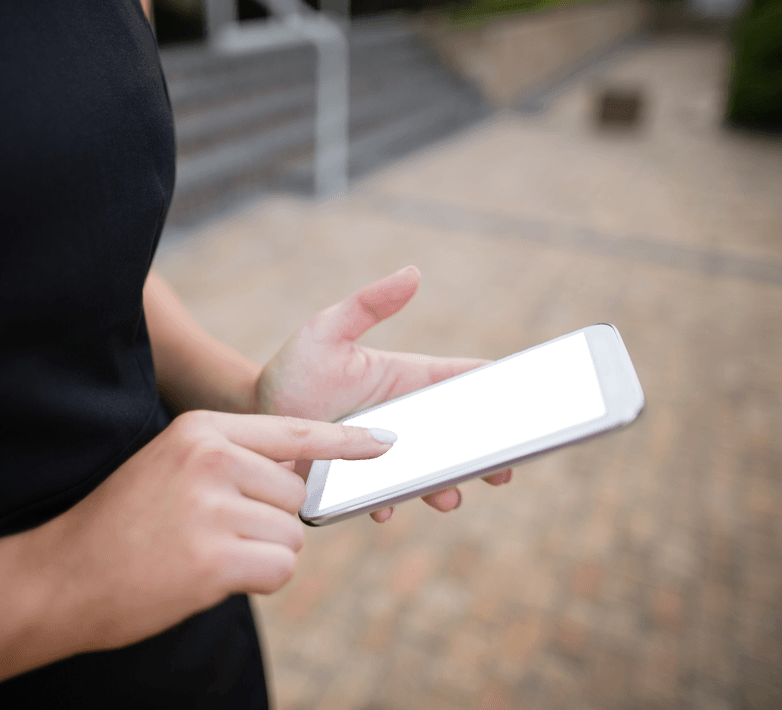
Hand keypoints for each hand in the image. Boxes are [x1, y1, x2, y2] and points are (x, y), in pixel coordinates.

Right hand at [37, 411, 394, 651]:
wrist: (64, 576)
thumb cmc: (124, 523)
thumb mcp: (172, 466)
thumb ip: (233, 460)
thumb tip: (303, 474)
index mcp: (202, 430)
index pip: (294, 431)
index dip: (345, 441)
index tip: (387, 444)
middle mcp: (211, 459)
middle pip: (297, 494)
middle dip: (273, 522)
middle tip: (217, 534)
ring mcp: (212, 508)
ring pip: (291, 536)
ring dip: (262, 554)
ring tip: (205, 554)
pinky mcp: (215, 558)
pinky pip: (280, 570)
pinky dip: (258, 580)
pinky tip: (211, 577)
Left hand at [253, 266, 512, 522]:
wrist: (253, 415)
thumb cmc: (294, 370)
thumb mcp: (326, 330)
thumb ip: (368, 305)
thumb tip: (413, 272)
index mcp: (407, 379)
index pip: (463, 378)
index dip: (497, 387)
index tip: (528, 399)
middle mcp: (405, 419)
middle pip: (462, 435)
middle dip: (488, 452)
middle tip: (506, 468)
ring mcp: (385, 454)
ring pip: (431, 472)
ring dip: (445, 486)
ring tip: (449, 496)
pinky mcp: (360, 483)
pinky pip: (385, 498)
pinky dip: (389, 505)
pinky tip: (383, 509)